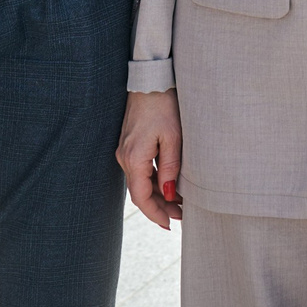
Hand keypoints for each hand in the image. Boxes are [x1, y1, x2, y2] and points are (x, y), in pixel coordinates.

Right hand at [117, 90, 184, 227]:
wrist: (151, 81)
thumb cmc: (164, 106)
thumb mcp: (173, 138)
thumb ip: (170, 168)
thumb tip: (168, 193)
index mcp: (133, 159)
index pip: (141, 197)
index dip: (155, 214)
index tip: (170, 225)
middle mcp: (125, 158)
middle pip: (140, 192)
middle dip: (160, 207)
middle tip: (182, 216)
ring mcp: (126, 151)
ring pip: (141, 182)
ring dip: (158, 195)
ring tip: (180, 204)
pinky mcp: (131, 145)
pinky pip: (141, 170)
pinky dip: (154, 181)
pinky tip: (170, 185)